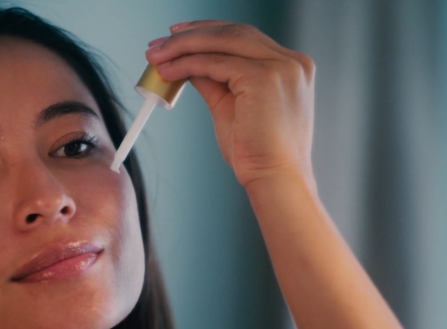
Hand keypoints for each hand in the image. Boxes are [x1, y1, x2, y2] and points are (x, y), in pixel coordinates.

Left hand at [146, 21, 315, 190]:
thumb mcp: (231, 108)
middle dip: (191, 35)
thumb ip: (214, 81)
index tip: (178, 36)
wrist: (275, 179)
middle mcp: (292, 62)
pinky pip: (215, 63)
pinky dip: (186, 64)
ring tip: (155, 56)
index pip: (245, 36)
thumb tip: (188, 65)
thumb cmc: (257, 154)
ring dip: (183, 46)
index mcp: (291, 67)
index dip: (209, 31)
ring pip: (223, 41)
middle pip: (233, 32)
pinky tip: (167, 71)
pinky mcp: (264, 77)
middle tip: (159, 44)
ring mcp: (281, 67)